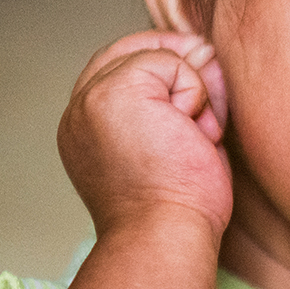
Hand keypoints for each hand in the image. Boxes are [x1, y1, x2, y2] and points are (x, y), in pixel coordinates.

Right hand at [58, 31, 232, 239]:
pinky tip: (194, 131)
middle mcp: (80, 111)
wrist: (165, 236)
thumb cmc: (181, 208)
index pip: (119, 68)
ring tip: (199, 134)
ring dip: (194, 88)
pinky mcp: (114, 92)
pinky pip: (169, 61)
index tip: (200, 94)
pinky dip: (196, 91)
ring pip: (156, 55)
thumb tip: (204, 52)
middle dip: (181, 64)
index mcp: (86, 130)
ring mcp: (92, 99)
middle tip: (209, 97)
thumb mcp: (177, 148)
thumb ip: (177, 105)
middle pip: (133, 51)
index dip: (165, 67)